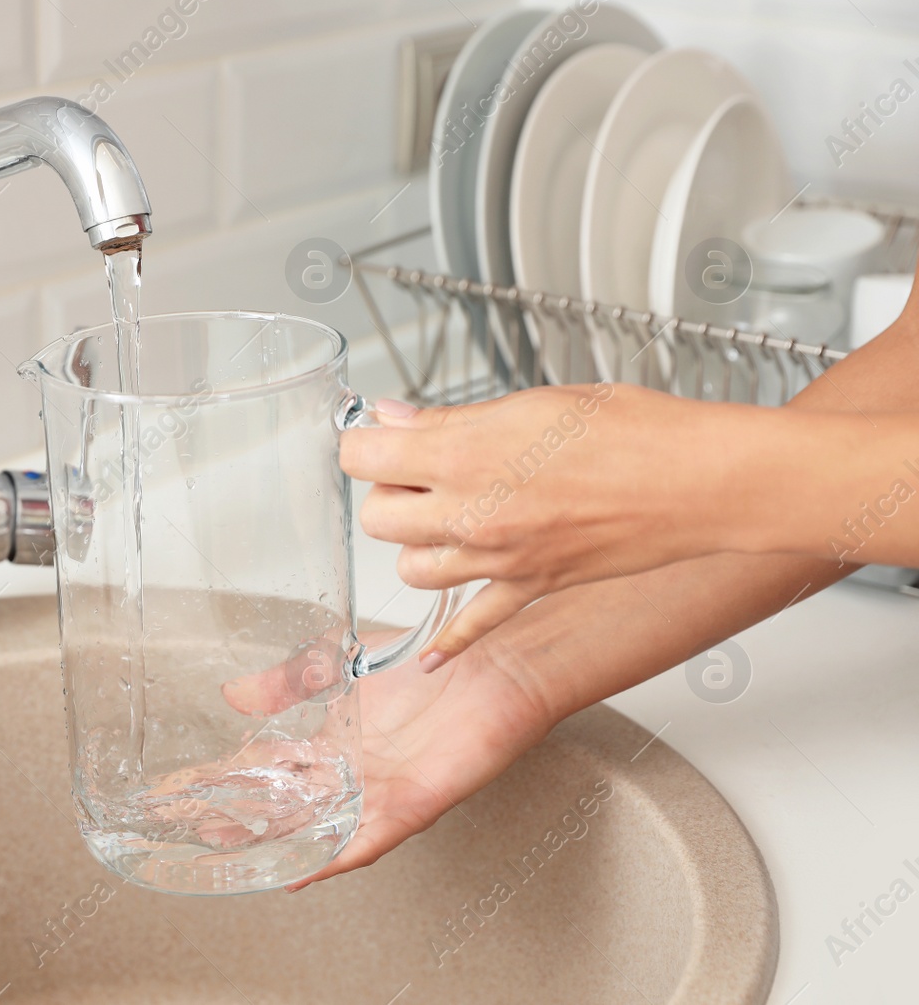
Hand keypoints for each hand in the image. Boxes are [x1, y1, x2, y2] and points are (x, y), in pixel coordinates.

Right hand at [222, 628, 560, 888]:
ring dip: (276, 840)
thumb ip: (288, 678)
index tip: (190, 781)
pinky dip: (332, 858)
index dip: (232, 773)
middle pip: (288, 802)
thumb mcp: (340, 659)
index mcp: (336, 738)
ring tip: (230, 849)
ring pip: (317, 827)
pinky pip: (366, 841)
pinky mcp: (410, 807)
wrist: (493, 665)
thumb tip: (234, 694)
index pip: (273, 762)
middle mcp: (354, 771)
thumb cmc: (429, 660)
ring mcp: (380, 792)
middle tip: (196, 826)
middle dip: (242, 816)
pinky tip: (300, 871)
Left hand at [340, 384, 752, 666]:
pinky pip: (475, 625)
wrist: (698, 481)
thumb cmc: (631, 430)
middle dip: (386, 491)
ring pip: (413, 570)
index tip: (376, 436)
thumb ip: (452, 418)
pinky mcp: (531, 587)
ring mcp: (500, 558)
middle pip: (378, 517)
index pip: (364, 457)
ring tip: (439, 519)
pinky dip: (450, 643)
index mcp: (465, 457)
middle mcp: (473, 514)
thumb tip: (394, 416)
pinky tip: (431, 658)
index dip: (364, 442)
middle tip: (413, 470)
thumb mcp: (531, 402)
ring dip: (415, 545)